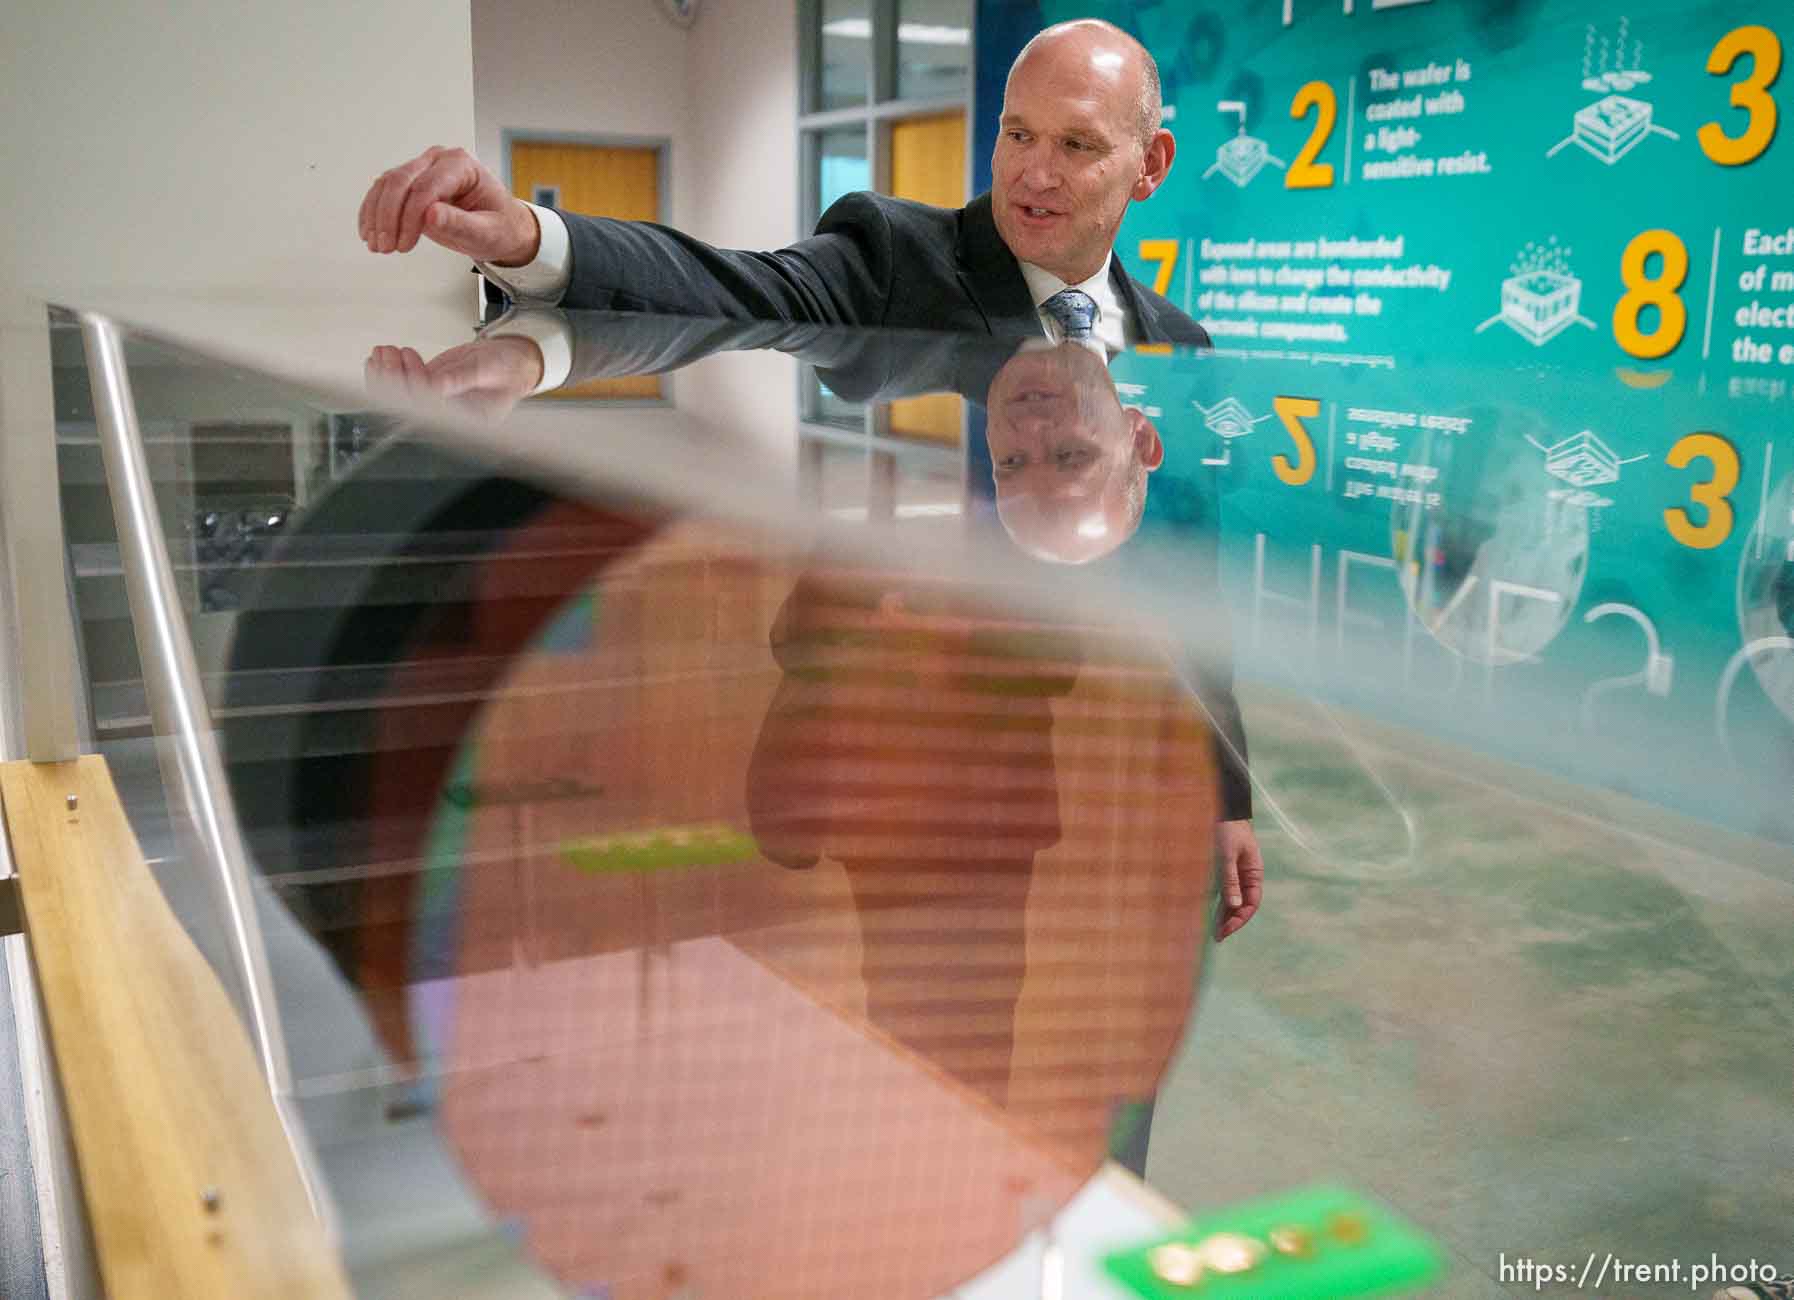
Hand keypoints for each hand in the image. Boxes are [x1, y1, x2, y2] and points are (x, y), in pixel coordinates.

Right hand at [358, 146, 539, 265]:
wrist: (501, 226)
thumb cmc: (500, 226)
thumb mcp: (487, 232)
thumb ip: (461, 224)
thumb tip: (430, 216)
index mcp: (462, 165)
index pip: (427, 186)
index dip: (411, 217)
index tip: (404, 245)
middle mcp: (439, 160)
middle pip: (401, 181)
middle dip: (389, 216)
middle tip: (386, 247)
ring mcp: (423, 168)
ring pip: (387, 184)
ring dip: (376, 216)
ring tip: (377, 245)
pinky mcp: (411, 182)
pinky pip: (383, 191)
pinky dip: (373, 212)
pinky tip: (369, 233)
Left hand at [364, 336, 543, 422]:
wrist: (509, 361)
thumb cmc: (507, 368)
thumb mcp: (490, 369)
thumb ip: (463, 377)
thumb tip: (438, 385)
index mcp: (467, 420)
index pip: (432, 412)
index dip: (414, 392)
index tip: (404, 373)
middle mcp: (448, 417)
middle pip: (410, 405)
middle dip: (393, 380)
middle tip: (387, 355)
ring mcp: (435, 403)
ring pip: (401, 395)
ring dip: (387, 374)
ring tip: (383, 352)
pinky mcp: (427, 390)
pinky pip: (402, 385)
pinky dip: (389, 371)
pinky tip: (382, 357)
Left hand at [1214, 818, 1262, 941]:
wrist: (1222, 808)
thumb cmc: (1227, 830)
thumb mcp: (1227, 855)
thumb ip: (1230, 880)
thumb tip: (1235, 906)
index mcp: (1254, 873)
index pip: (1251, 904)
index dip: (1239, 920)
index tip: (1224, 931)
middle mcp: (1246, 876)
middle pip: (1241, 904)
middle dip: (1230, 921)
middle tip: (1216, 937)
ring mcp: (1235, 873)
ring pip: (1231, 899)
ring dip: (1223, 914)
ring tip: (1213, 930)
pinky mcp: (1222, 868)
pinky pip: (1222, 890)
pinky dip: (1216, 902)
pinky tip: (1208, 912)